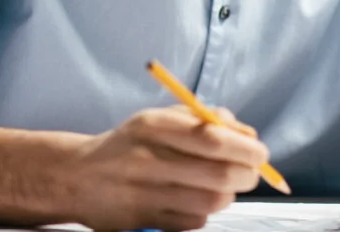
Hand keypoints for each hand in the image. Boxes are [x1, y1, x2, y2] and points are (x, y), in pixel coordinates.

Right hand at [67, 106, 267, 230]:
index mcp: (154, 125)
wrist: (79, 177)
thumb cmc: (131, 142)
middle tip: (252, 171)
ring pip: (210, 202)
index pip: (212, 138)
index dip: (244, 147)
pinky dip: (206, 212)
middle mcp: (148, 159)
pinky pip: (193, 222)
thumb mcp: (159, 117)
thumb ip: (202, 118)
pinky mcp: (145, 221)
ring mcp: (146, 194)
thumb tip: (245, 131)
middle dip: (246, 174)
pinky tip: (198, 199)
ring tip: (225, 184)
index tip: (260, 151)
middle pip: (217, 175)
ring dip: (229, 194)